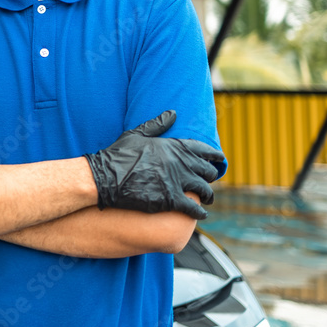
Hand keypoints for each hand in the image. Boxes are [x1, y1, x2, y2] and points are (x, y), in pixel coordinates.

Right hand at [84, 110, 224, 219]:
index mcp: (173, 146)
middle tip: (209, 181)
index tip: (220, 159)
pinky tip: (201, 213)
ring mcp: (176, 182)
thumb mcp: (136, 134)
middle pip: (206, 171)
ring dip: (208, 195)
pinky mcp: (171, 200)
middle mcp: (179, 163)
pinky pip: (193, 208)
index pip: (203, 149)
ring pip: (204, 190)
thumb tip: (173, 113)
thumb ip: (157, 124)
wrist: (106, 177)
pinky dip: (200, 211)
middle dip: (210, 177)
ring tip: (208, 199)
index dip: (215, 155)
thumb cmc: (119, 154)